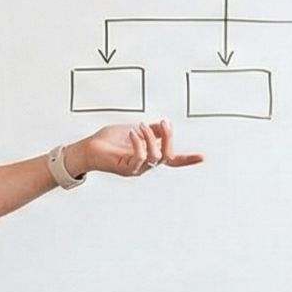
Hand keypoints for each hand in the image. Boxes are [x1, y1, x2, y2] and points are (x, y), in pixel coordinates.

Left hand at [68, 120, 205, 177]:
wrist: (87, 148)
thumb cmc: (108, 140)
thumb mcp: (135, 130)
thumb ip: (151, 130)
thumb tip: (166, 126)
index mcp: (149, 156)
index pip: (172, 160)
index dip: (188, 159)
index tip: (204, 157)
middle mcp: (145, 165)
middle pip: (167, 156)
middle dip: (169, 138)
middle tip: (164, 122)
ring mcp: (136, 169)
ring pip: (155, 157)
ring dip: (151, 138)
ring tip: (140, 126)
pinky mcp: (125, 169)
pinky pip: (140, 157)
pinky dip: (139, 143)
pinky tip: (133, 133)